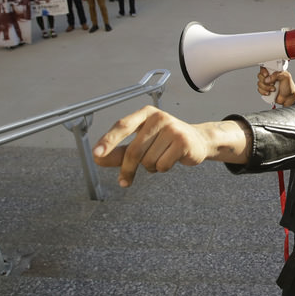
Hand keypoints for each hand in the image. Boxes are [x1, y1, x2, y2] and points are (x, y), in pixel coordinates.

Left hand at [92, 106, 246, 185]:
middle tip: (123, 181)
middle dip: (128, 169)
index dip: (108, 141)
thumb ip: (119, 151)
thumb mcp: (141, 143)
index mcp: (145, 114)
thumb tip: (98, 159)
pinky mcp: (182, 141)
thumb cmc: (165, 141)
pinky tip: (170, 160)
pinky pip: (162, 165)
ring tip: (160, 159)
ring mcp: (172, 128)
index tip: (96, 155)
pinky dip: (163, 168)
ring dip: (150, 167)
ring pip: (148, 161)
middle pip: (134, 150)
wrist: (198, 141)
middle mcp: (158, 117)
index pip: (122, 125)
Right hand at [258, 67, 294, 106]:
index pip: (264, 67)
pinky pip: (259, 89)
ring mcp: (266, 83)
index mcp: (274, 71)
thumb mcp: (286, 77)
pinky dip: (264, 92)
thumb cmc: (288, 87)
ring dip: (266, 87)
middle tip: (273, 83)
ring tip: (273, 89)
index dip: (263, 71)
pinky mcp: (265, 89)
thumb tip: (267, 78)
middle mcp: (269, 76)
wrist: (288, 98)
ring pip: (259, 83)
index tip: (266, 75)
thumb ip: (277, 75)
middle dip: (265, 81)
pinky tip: (269, 93)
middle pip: (260, 75)